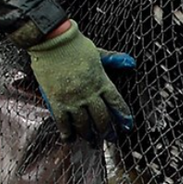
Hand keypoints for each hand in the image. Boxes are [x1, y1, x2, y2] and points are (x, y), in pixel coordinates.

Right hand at [27, 20, 135, 141]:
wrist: (51, 42)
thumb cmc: (75, 45)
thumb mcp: (98, 52)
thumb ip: (114, 60)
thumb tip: (131, 63)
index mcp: (101, 81)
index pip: (116, 102)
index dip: (123, 116)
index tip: (127, 126)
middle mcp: (89, 93)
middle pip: (102, 118)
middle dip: (108, 131)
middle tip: (111, 139)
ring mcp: (72, 99)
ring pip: (84, 124)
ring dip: (89, 135)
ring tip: (93, 141)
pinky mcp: (56, 101)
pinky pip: (63, 122)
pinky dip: (67, 132)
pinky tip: (70, 139)